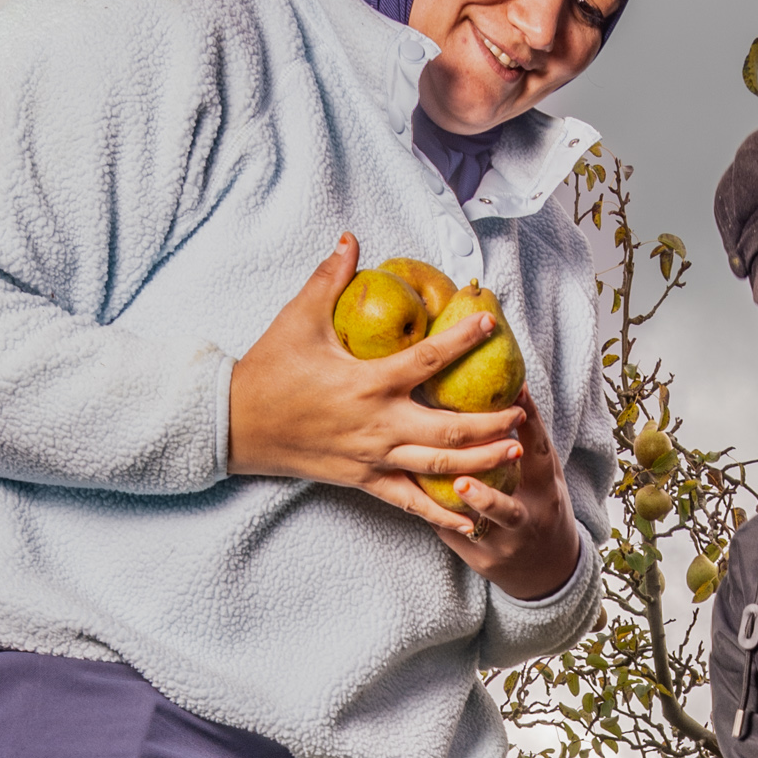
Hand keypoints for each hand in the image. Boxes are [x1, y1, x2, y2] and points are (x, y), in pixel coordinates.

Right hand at [228, 240, 577, 595]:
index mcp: (367, 382)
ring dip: (482, 461)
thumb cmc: (268, 369)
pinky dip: (442, 515)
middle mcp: (378, 424)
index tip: (491, 322)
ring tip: (516, 450)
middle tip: (521, 409)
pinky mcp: (364, 480)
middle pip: (450, 428)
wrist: (236, 425)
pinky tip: (471, 519)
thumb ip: (329, 278)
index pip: (428, 359)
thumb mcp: (298, 318)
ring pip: (439, 467)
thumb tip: (351, 239)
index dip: (462, 339)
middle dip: (491, 421)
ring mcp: (373, 457)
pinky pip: (410, 502)